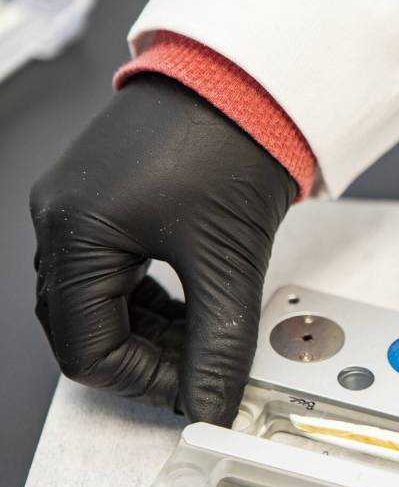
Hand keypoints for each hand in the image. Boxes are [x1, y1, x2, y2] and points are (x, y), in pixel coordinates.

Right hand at [31, 75, 294, 424]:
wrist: (248, 84)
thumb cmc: (229, 141)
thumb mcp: (228, 260)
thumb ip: (220, 344)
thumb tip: (211, 403)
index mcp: (75, 233)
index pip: (86, 349)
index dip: (143, 383)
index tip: (194, 392)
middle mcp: (61, 219)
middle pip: (84, 328)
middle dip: (145, 359)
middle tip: (200, 372)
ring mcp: (79, 208)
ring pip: (98, 304)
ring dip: (149, 334)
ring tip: (203, 342)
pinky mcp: (106, 200)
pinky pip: (112, 274)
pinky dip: (149, 303)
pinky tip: (190, 309)